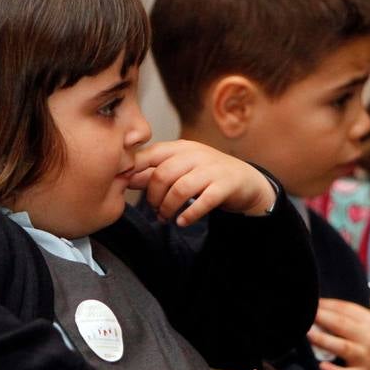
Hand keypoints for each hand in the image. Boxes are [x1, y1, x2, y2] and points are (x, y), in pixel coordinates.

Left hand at [127, 141, 275, 226]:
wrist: (245, 180)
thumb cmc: (206, 175)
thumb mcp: (179, 169)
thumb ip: (154, 172)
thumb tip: (126, 177)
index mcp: (180, 148)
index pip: (149, 155)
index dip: (133, 171)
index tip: (124, 186)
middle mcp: (195, 154)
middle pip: (162, 175)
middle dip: (153, 197)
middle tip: (154, 210)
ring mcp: (212, 169)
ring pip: (180, 188)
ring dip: (168, 208)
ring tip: (165, 218)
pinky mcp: (225, 185)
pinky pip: (204, 201)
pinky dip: (189, 215)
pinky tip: (182, 222)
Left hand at [307, 298, 369, 369]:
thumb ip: (350, 316)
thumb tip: (320, 306)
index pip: (345, 309)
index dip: (326, 305)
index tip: (310, 302)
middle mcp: (369, 337)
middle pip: (341, 325)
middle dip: (321, 318)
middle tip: (304, 314)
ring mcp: (366, 357)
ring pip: (342, 347)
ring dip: (323, 340)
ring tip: (308, 334)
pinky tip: (322, 366)